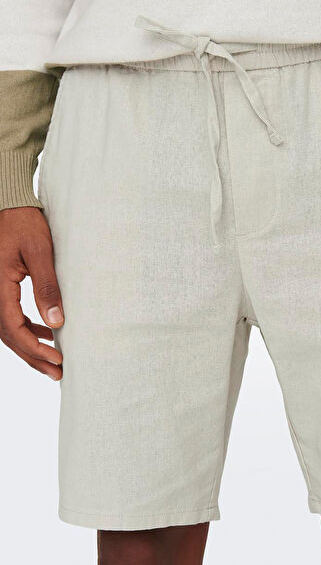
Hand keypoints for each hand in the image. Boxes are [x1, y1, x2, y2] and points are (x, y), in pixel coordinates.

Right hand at [0, 207, 62, 379]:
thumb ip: (47, 286)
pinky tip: (44, 334)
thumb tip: (56, 322)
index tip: (57, 359)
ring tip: (53, 362)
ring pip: (9, 329)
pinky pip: (10, 316)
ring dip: (30, 347)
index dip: (35, 348)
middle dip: (34, 357)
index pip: (13, 329)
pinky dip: (27, 330)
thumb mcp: (39, 252)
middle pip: (9, 336)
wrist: (8, 204)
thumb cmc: (24, 223)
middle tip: (58, 373)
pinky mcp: (1, 286)